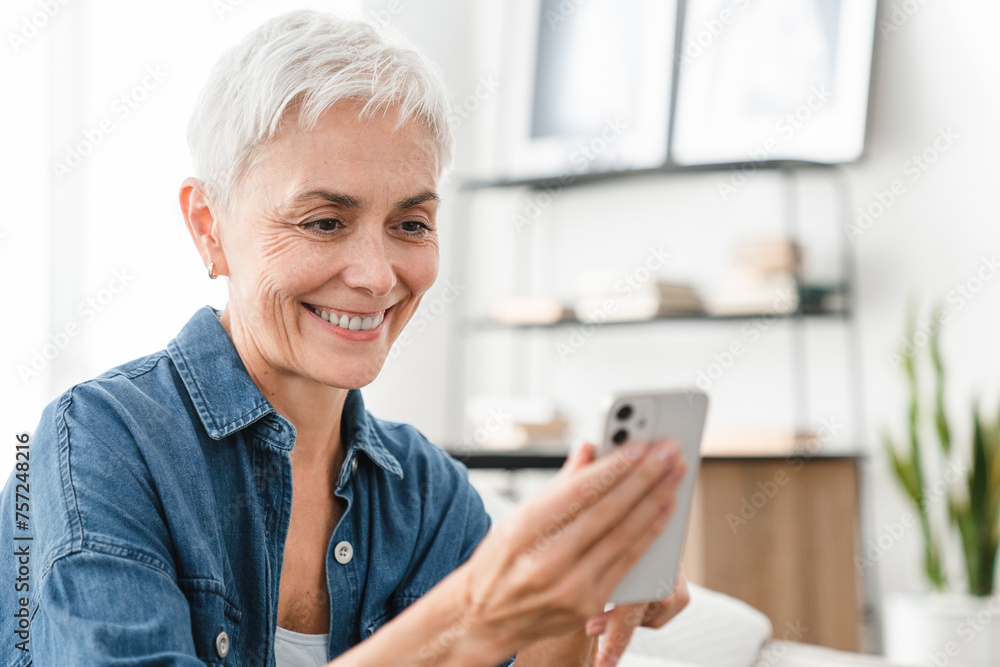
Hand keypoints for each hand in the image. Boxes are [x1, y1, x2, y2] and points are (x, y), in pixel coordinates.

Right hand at [454, 438, 687, 661]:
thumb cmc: (500, 560)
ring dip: (656, 501)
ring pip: (624, 535)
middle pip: (608, 510)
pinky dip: (650, 533)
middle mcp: (547, 560)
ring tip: (675, 475)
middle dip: (645, 477)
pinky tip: (666, 510)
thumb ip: (560, 484)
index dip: (615, 466)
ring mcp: (570, 587)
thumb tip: (589, 448)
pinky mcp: (588, 604)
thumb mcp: (517, 516)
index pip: (579, 491)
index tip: (642, 444)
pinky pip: (628, 562)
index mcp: (524, 530)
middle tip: (669, 451)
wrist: (484, 619)